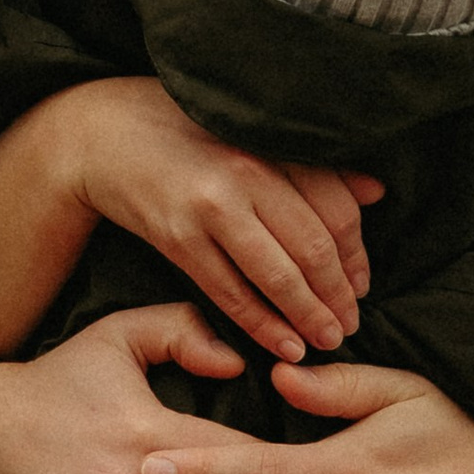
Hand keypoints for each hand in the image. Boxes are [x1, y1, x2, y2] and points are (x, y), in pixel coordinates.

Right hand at [59, 76, 381, 361]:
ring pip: (277, 275)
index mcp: (269, 144)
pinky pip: (229, 292)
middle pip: (313, 246)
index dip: (356, 254)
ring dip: (308, 316)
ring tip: (328, 340)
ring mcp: (209, 209)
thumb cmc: (180, 128)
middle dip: (339, 294)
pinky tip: (284, 345)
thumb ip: (309, 164)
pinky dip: (262, 324)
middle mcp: (244, 173)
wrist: (98, 135)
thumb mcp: (247, 133)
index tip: (364, 285)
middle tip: (353, 324)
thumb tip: (375, 192)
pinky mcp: (177, 238)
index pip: (335, 208)